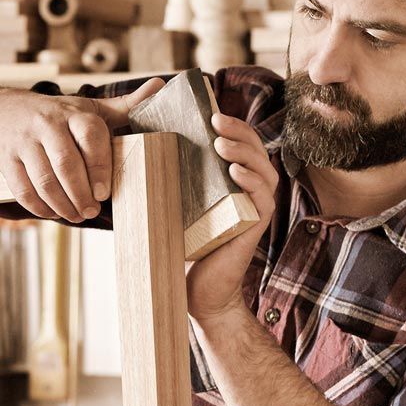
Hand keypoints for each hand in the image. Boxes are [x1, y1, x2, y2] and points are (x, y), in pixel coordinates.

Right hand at [0, 78, 166, 221]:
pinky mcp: (5, 160)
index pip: (90, 136)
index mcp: (73, 113)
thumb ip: (124, 106)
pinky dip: (39, 207)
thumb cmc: (54, 114)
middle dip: (81, 194)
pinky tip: (52, 212)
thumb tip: (160, 87)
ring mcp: (23, 142)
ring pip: (44, 180)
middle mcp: (47, 124)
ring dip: (62, 205)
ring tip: (75, 215)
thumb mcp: (87, 107)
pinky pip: (22, 189)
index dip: (99, 166)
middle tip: (91, 211)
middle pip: (66, 164)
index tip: (104, 192)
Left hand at [186, 112, 277, 325]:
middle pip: (258, 151)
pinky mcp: (255, 229)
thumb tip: (140, 151)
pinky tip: (234, 172)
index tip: (210, 112)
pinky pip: (263, 200)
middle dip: (239, 131)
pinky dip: (251, 183)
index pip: (243, 146)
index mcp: (236, 184)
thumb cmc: (187, 248)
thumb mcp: (179, 206)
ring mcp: (256, 211)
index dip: (234, 126)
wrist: (197, 293)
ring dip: (245, 153)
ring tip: (221, 143)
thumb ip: (174, 180)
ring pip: (264, 171)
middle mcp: (251, 194)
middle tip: (215, 119)